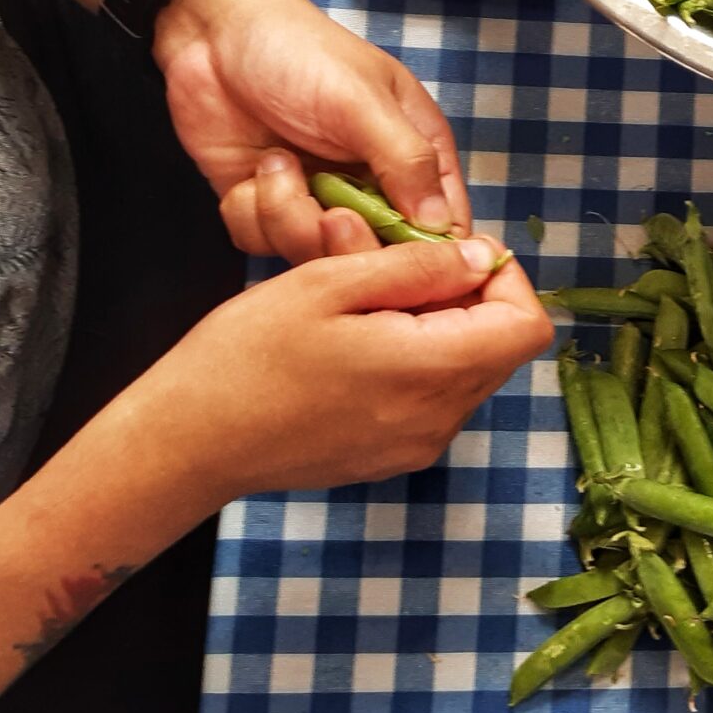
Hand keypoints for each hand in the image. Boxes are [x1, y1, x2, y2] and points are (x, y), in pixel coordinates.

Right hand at [127, 237, 551, 498]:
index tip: (452, 254)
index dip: (504, 280)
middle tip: (396, 270)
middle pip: (500, 348)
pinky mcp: (392, 458)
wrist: (185, 442)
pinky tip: (356, 346)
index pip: (527, 325)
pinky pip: (433, 400)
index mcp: (432, 372)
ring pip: (467, 372)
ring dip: (436, 329)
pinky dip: (414, 364)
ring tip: (366, 305)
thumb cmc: (245, 355)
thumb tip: (482, 259)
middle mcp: (440, 420)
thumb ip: (418, 267)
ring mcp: (418, 446)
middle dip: (465, 300)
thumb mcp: (329, 284)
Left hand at [151, 0, 469, 261]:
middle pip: (378, 257)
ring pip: (315, 256)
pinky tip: (253, 172)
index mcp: (415, 159)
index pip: (443, 229)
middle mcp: (371, 186)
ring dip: (288, 218)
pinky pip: (263, 244)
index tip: (396, 260)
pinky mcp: (266, 204)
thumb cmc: (300, 49)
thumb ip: (408, 162)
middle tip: (329, 211)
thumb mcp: (364, 102)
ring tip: (277, 164)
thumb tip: (442, 227)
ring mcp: (318, 198)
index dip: (427, 256)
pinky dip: (251, 215)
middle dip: (345, 242)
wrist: (213, 31)